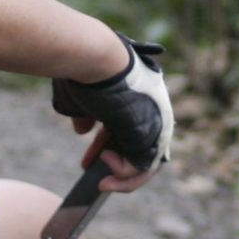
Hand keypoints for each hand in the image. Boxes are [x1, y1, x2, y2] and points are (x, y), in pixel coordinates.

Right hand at [51, 35, 172, 183]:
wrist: (94, 56)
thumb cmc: (84, 69)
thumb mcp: (82, 97)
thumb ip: (84, 115)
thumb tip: (82, 129)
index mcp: (140, 96)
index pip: (129, 129)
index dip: (107, 146)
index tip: (89, 158)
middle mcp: (154, 109)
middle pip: (142, 148)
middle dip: (116, 166)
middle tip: (97, 178)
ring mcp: (156, 121)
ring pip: (147, 162)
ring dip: (123, 178)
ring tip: (101, 183)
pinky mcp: (153, 133)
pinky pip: (142, 166)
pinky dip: (123, 173)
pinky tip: (103, 164)